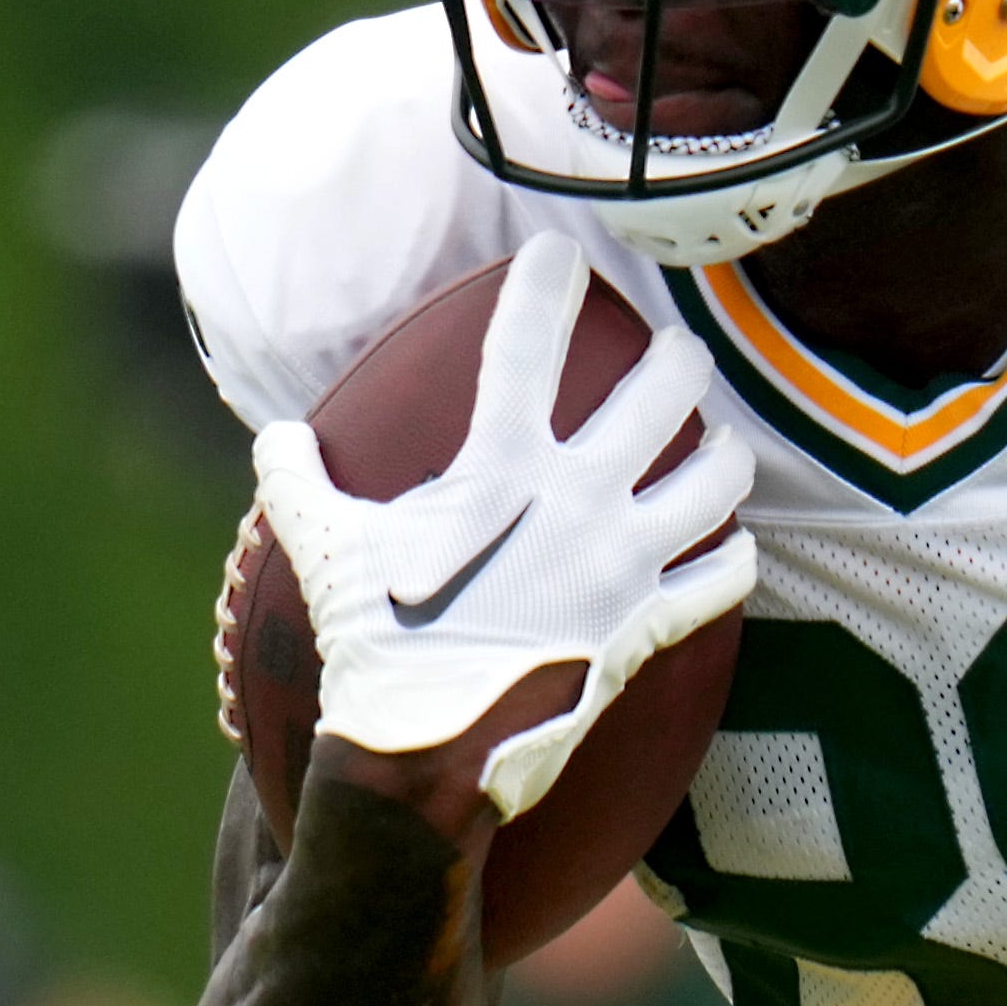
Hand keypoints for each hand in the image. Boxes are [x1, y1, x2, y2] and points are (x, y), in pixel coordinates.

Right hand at [246, 244, 753, 825]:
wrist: (426, 752)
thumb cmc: (372, 642)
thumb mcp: (321, 546)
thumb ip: (298, 479)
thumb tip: (274, 440)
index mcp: (503, 465)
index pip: (528, 341)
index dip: (547, 283)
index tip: (560, 254)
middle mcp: (579, 499)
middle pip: (665, 390)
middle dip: (676, 361)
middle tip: (676, 357)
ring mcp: (624, 562)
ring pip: (716, 478)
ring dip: (724, 455)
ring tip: (721, 446)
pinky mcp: (647, 625)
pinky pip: (721, 580)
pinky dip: (731, 561)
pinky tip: (731, 550)